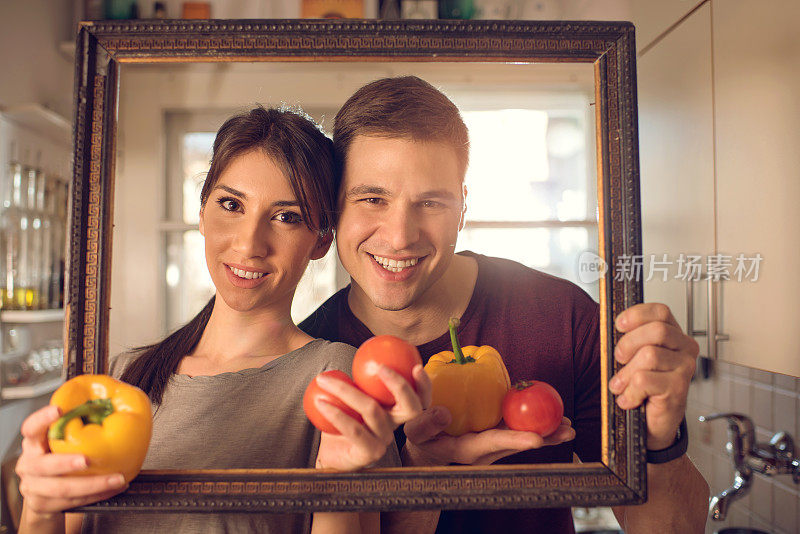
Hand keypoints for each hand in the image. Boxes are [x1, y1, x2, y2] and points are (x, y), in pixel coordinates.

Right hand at [15, 405, 128, 517]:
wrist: (42, 494)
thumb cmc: (57, 458)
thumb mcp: (60, 441)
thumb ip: (76, 426)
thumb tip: (110, 405)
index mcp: (34, 443)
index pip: (31, 428)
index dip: (42, 419)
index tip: (59, 409)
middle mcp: (29, 464)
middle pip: (43, 465)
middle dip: (66, 463)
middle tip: (87, 460)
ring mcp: (33, 486)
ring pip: (62, 489)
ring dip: (93, 485)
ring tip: (116, 479)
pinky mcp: (42, 504)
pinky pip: (73, 502)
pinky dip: (97, 495)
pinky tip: (114, 488)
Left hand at [313, 364, 427, 470]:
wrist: (328, 453)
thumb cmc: (341, 418)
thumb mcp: (352, 394)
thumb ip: (362, 378)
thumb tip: (364, 351)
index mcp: (396, 412)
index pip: (420, 398)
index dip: (424, 384)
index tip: (416, 365)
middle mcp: (394, 427)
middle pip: (410, 408)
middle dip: (400, 385)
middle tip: (381, 367)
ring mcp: (383, 442)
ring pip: (372, 410)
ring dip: (346, 390)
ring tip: (326, 379)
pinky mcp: (368, 453)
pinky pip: (354, 430)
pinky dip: (336, 413)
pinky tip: (319, 400)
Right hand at [403, 406, 574, 465]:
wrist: (428, 448)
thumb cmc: (421, 438)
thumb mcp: (416, 431)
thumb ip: (426, 423)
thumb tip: (443, 413)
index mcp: (467, 450)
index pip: (494, 443)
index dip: (516, 440)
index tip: (538, 439)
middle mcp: (485, 452)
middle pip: (517, 443)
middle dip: (544, 437)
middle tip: (568, 429)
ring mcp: (492, 446)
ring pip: (522, 438)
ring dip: (546, 432)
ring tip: (568, 425)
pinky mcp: (495, 438)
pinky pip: (517, 430)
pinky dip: (535, 423)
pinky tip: (550, 414)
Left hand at [609, 303, 698, 449]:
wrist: (653, 423)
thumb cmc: (643, 387)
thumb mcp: (633, 357)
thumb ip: (628, 339)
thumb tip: (611, 325)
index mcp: (674, 335)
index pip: (660, 312)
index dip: (637, 314)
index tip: (619, 324)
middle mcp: (685, 348)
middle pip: (657, 331)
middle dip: (628, 344)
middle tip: (619, 359)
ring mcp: (685, 368)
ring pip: (649, 356)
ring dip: (627, 374)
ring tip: (623, 386)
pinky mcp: (679, 388)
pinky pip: (644, 380)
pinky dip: (630, 392)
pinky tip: (630, 399)